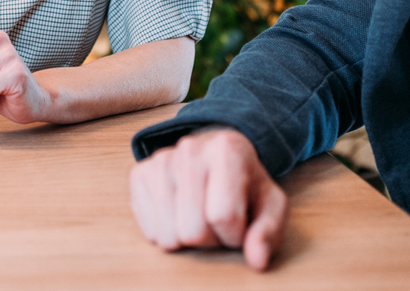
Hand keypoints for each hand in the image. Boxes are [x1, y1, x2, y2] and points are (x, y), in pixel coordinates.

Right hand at [130, 128, 287, 271]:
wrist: (217, 154)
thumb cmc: (245, 183)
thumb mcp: (270, 204)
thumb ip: (268, 232)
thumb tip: (257, 260)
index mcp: (227, 150)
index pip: (223, 217)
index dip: (235, 234)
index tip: (240, 223)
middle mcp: (190, 149)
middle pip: (193, 230)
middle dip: (210, 238)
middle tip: (216, 220)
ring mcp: (161, 159)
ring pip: (168, 235)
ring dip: (186, 237)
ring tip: (199, 215)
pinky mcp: (139, 173)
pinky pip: (148, 230)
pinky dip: (165, 230)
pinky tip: (178, 212)